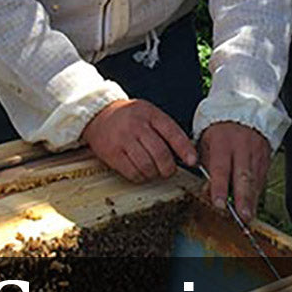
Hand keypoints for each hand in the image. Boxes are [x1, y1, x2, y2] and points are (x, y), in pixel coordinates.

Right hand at [82, 98, 196, 182]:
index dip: (185, 149)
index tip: (192, 161)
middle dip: (168, 167)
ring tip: (154, 171)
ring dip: (154, 173)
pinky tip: (141, 172)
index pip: (172, 132)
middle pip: (160, 153)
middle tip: (169, 170)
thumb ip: (166, 129)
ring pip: (147, 165)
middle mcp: (137, 126)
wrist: (99, 115)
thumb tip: (185, 152)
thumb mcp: (150, 113)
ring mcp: (123, 140)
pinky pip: (132, 172)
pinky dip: (141, 177)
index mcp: (151, 114)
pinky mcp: (112, 154)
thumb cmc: (130, 117)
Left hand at [198, 122, 269, 222]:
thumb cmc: (221, 131)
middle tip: (242, 216)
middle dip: (243, 199)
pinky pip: (261, 179)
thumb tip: (207, 191)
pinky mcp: (265, 158)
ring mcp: (256, 152)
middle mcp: (242, 147)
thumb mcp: (206, 142)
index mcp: (223, 142)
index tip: (220, 204)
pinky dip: (256, 193)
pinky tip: (252, 205)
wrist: (243, 113)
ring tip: (248, 216)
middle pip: (243, 176)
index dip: (220, 187)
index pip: (221, 168)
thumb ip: (206, 166)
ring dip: (251, 200)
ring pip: (255, 179)